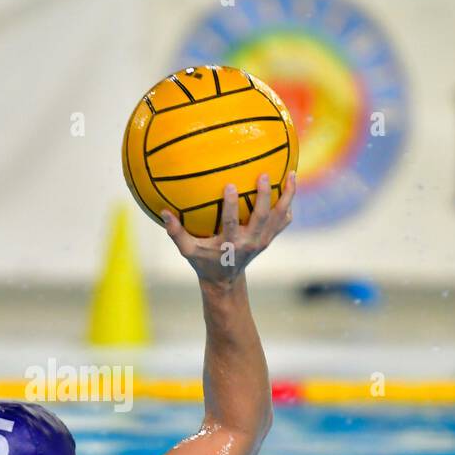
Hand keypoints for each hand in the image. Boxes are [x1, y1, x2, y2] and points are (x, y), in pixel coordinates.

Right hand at [161, 171, 295, 285]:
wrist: (226, 280)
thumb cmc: (204, 261)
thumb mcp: (188, 251)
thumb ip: (175, 233)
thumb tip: (162, 212)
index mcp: (229, 243)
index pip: (231, 222)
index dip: (232, 205)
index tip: (230, 185)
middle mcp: (249, 242)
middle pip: (261, 217)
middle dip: (264, 196)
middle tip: (264, 174)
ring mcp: (262, 241)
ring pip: (278, 217)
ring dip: (287, 196)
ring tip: (292, 174)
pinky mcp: (269, 239)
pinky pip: (283, 221)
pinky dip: (287, 206)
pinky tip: (290, 187)